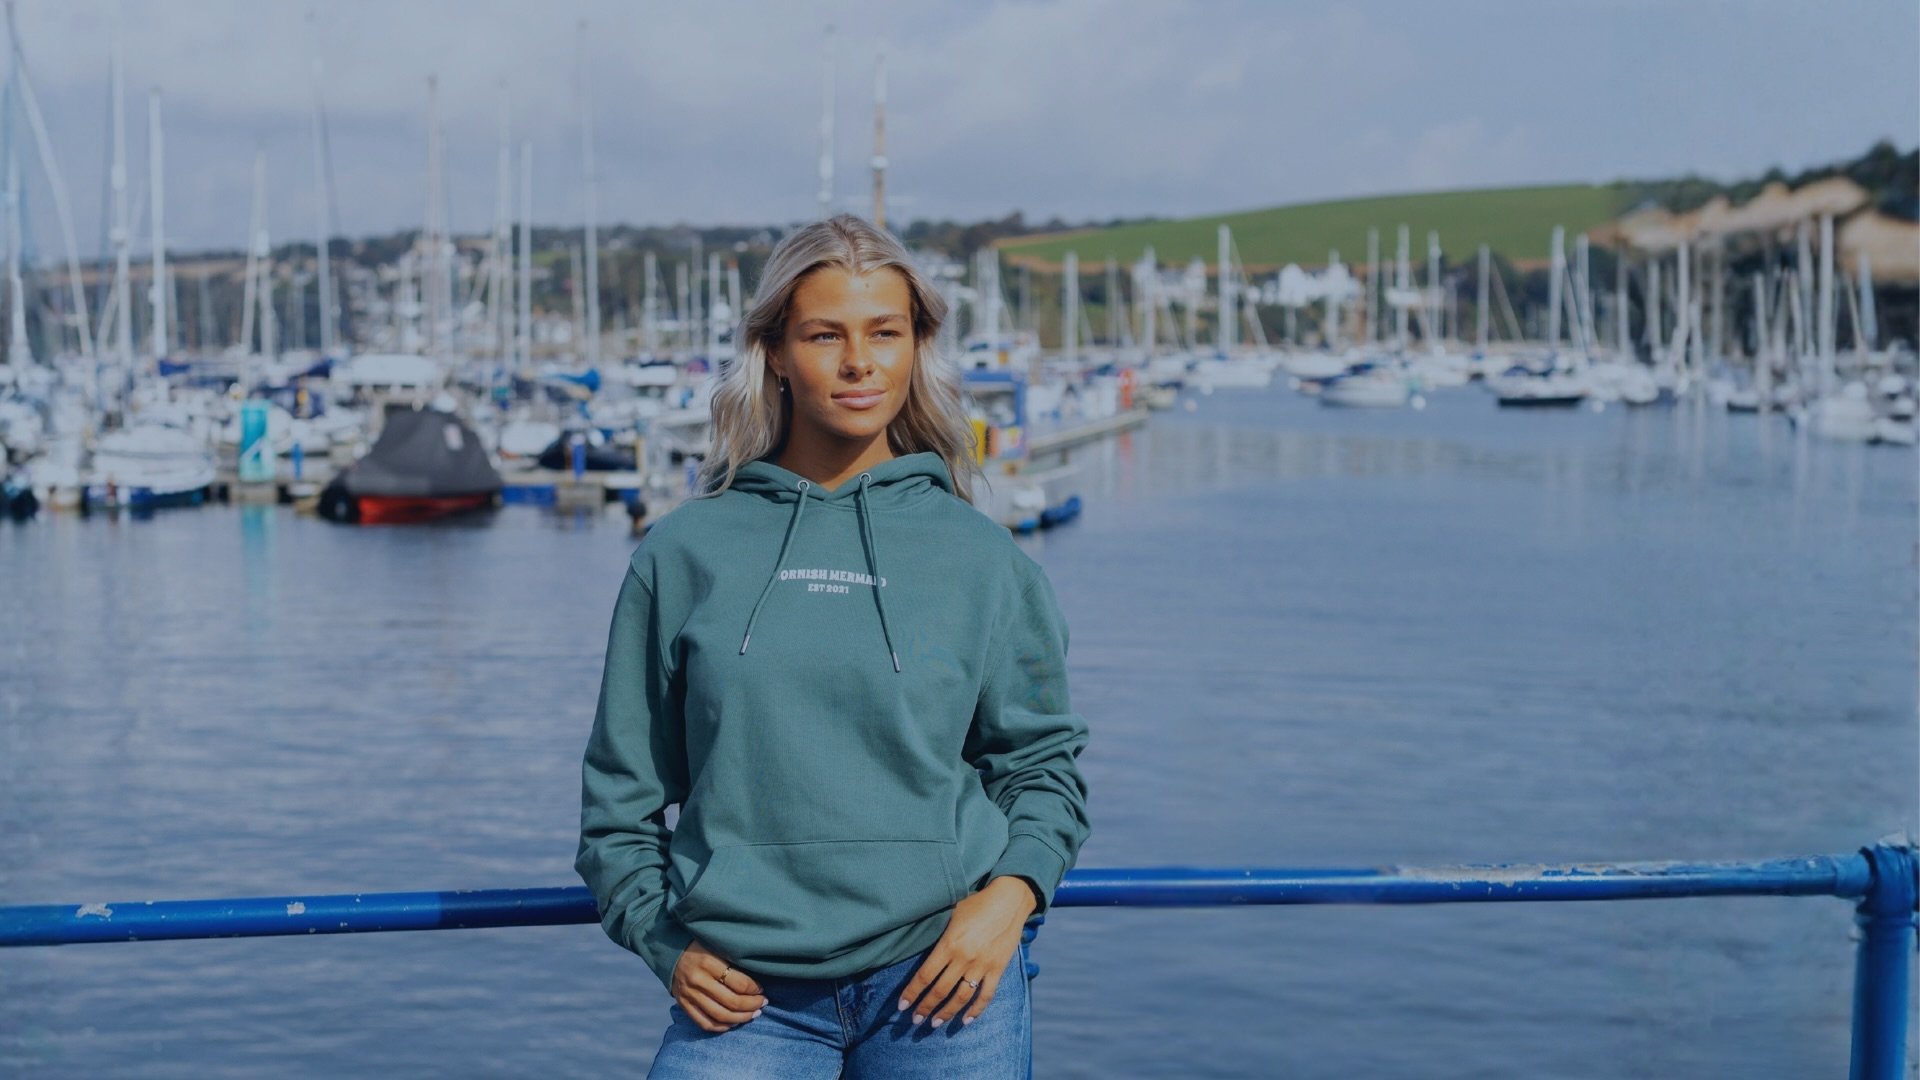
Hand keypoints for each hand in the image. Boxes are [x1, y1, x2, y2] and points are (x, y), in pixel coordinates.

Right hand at [670, 939, 767, 1032]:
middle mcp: (697, 980)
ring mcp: (689, 995)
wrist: (669, 950)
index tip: (761, 989)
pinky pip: (704, 1023)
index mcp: (708, 962)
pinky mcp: (683, 1004)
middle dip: (752, 1005)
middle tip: (762, 1003)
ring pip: (720, 1016)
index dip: (754, 989)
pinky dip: (722, 1027)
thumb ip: (733, 960)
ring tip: (753, 1014)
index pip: (738, 983)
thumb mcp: (716, 945)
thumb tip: (757, 979)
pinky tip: (734, 1023)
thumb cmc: (700, 946)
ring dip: (741, 1018)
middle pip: (731, 1002)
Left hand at [895, 875, 1035, 1029]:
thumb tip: (915, 940)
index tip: (902, 1006)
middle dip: (925, 1008)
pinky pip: (986, 995)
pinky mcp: (998, 968)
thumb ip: (937, 931)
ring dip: (946, 1013)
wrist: (1009, 899)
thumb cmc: (976, 902)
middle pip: (940, 991)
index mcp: (949, 944)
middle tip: (915, 1020)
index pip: (925, 976)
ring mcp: (982, 965)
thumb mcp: (951, 912)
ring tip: (934, 1024)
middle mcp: (964, 958)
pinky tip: (966, 1021)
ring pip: (961, 997)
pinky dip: (976, 1010)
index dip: (912, 993)